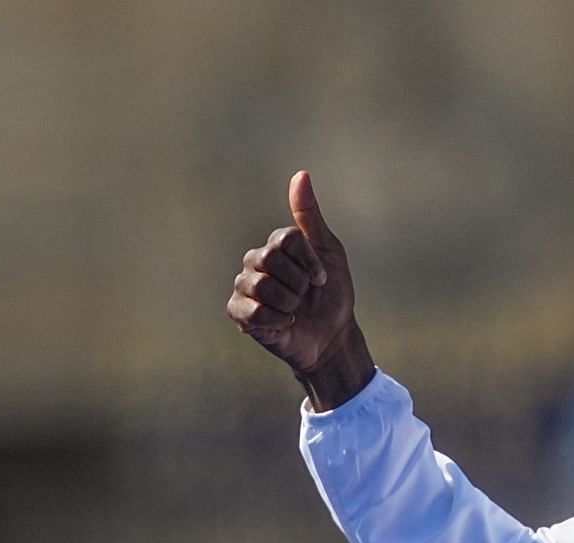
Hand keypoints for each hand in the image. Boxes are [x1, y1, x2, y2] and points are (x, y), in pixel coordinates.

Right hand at [227, 170, 373, 409]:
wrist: (332, 337)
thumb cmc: (332, 295)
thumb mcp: (330, 252)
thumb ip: (310, 216)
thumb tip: (301, 174)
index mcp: (275, 246)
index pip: (286, 239)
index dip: (310, 262)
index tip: (322, 278)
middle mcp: (255, 262)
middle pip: (271, 259)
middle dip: (299, 283)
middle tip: (306, 295)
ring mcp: (245, 287)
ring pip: (262, 286)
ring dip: (290, 302)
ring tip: (295, 310)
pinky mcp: (240, 313)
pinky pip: (253, 310)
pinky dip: (277, 320)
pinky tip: (284, 323)